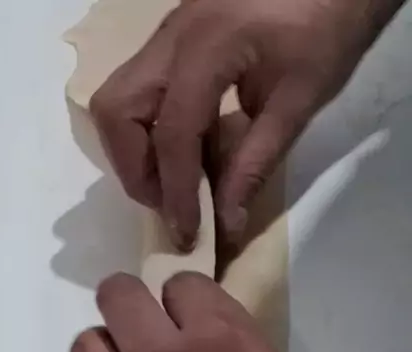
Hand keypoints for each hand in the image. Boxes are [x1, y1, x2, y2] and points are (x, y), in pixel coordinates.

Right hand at [90, 0, 388, 247]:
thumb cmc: (327, 27)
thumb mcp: (298, 101)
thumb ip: (255, 163)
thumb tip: (225, 223)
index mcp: (207, 47)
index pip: (171, 133)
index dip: (175, 192)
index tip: (188, 233)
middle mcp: (172, 36)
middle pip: (115, 110)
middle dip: (135, 168)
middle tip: (170, 203)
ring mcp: (168, 34)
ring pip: (118, 99)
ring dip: (135, 151)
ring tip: (176, 184)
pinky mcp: (175, 39)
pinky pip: (141, 91)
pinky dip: (151, 131)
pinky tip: (190, 155)